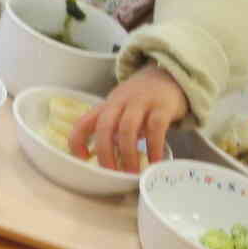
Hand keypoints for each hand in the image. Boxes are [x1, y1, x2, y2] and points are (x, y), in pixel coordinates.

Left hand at [71, 66, 189, 171]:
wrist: (170, 76)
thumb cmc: (141, 100)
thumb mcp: (121, 109)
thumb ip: (113, 130)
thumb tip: (108, 159)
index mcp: (106, 106)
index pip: (83, 122)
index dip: (77, 141)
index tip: (82, 159)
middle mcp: (120, 102)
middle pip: (104, 126)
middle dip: (105, 152)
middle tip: (111, 172)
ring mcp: (141, 102)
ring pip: (127, 128)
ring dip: (128, 153)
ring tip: (132, 172)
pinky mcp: (162, 106)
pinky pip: (155, 128)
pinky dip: (154, 147)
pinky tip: (155, 161)